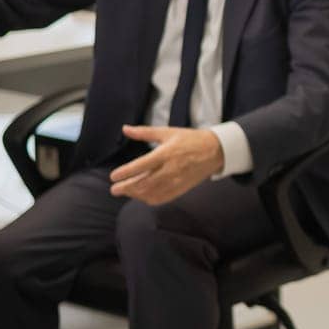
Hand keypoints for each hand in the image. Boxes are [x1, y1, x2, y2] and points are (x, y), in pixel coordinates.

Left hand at [108, 126, 223, 204]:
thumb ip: (144, 132)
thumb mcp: (167, 132)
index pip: (141, 165)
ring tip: (125, 191)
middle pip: (143, 183)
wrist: (215, 151)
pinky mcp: (181, 189)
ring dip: (136, 194)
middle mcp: (170, 169)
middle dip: (126, 188)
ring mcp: (176, 181)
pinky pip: (162, 198)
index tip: (113, 176)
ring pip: (151, 193)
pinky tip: (141, 196)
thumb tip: (125, 129)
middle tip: (114, 189)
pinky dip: (149, 199)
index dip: (125, 172)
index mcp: (166, 153)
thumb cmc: (190, 139)